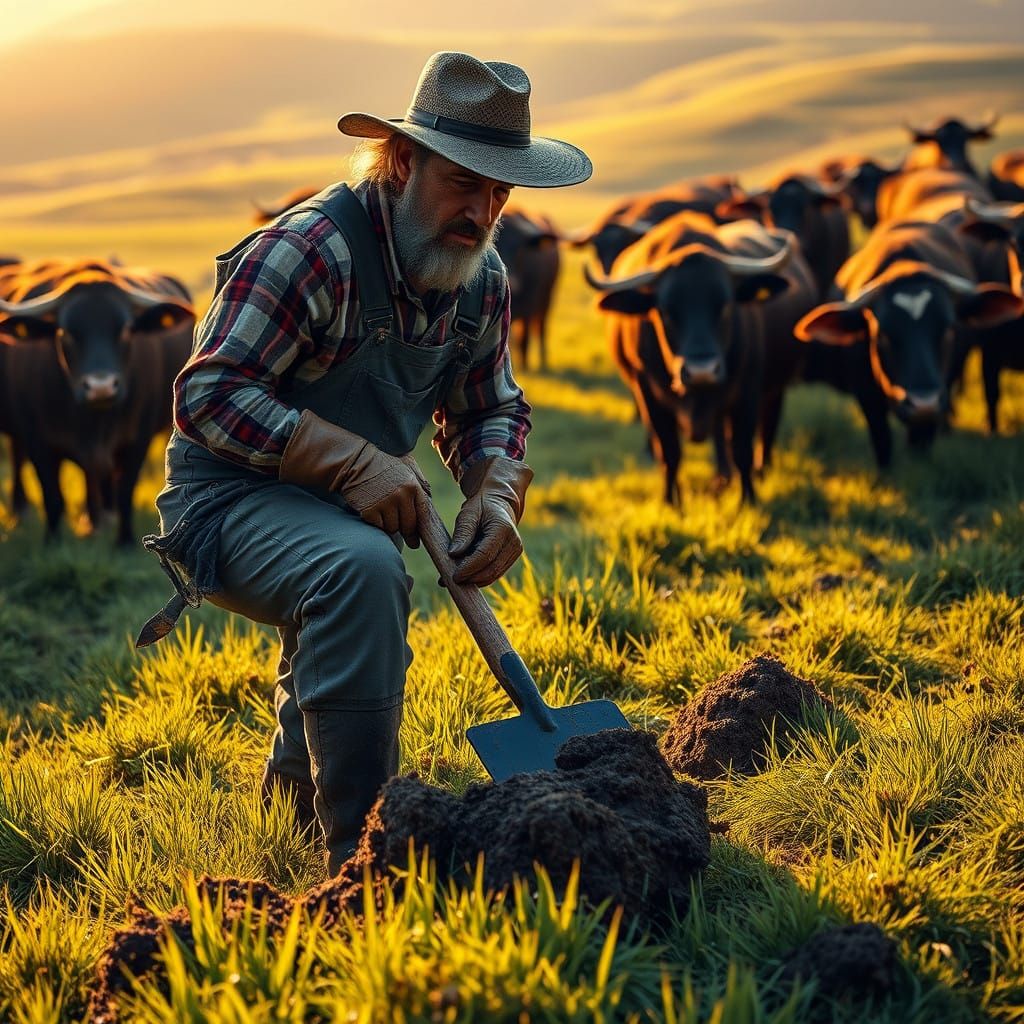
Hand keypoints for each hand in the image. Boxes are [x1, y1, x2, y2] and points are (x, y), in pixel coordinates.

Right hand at [279, 410, 429, 546]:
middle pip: (408, 526)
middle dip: (405, 532)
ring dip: (388, 525)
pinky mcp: (370, 511)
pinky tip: (372, 511)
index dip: (420, 529)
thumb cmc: (382, 467)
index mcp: (412, 486)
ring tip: (382, 512)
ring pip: (393, 528)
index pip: (423, 513)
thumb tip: (429, 504)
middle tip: (404, 537)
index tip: (417, 540)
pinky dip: (376, 522)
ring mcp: (385, 504)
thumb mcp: (406, 469)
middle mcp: (401, 496)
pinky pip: (378, 526)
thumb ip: (419, 484)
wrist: (356, 462)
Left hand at [448, 457, 532, 585]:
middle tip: (452, 581)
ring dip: (475, 580)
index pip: (485, 555)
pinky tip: (465, 577)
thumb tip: (453, 554)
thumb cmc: (481, 506)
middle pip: (491, 569)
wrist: (500, 503)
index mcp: (503, 528)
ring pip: (494, 574)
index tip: (454, 576)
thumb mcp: (468, 513)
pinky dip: (480, 578)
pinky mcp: (511, 558)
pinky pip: (495, 573)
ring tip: (455, 580)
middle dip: (471, 578)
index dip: (469, 568)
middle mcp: (514, 542)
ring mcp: (515, 552)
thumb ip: (462, 533)